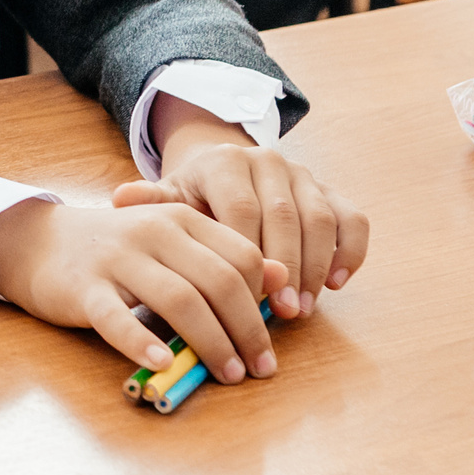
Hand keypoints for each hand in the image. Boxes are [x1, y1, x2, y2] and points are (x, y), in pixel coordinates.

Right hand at [0, 197, 286, 383]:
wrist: (39, 242)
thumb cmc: (116, 251)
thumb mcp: (171, 243)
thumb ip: (221, 256)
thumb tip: (280, 279)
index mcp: (180, 218)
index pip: (242, 256)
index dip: (265, 301)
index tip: (270, 338)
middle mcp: (153, 232)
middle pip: (219, 281)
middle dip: (248, 330)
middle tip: (260, 368)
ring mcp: (116, 259)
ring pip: (179, 300)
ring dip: (212, 343)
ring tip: (228, 374)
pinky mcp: (83, 288)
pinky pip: (117, 319)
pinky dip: (142, 343)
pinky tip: (162, 363)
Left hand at [113, 97, 369, 320]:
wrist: (221, 172)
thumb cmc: (192, 199)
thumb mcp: (168, 200)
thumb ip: (151, 203)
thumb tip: (120, 197)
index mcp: (226, 162)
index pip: (243, 211)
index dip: (248, 258)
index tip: (246, 300)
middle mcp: (269, 161)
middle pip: (287, 216)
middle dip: (287, 268)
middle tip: (284, 313)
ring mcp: (304, 175)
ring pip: (322, 219)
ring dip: (316, 266)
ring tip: (304, 308)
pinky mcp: (330, 191)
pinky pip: (353, 218)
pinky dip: (350, 251)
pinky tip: (336, 284)